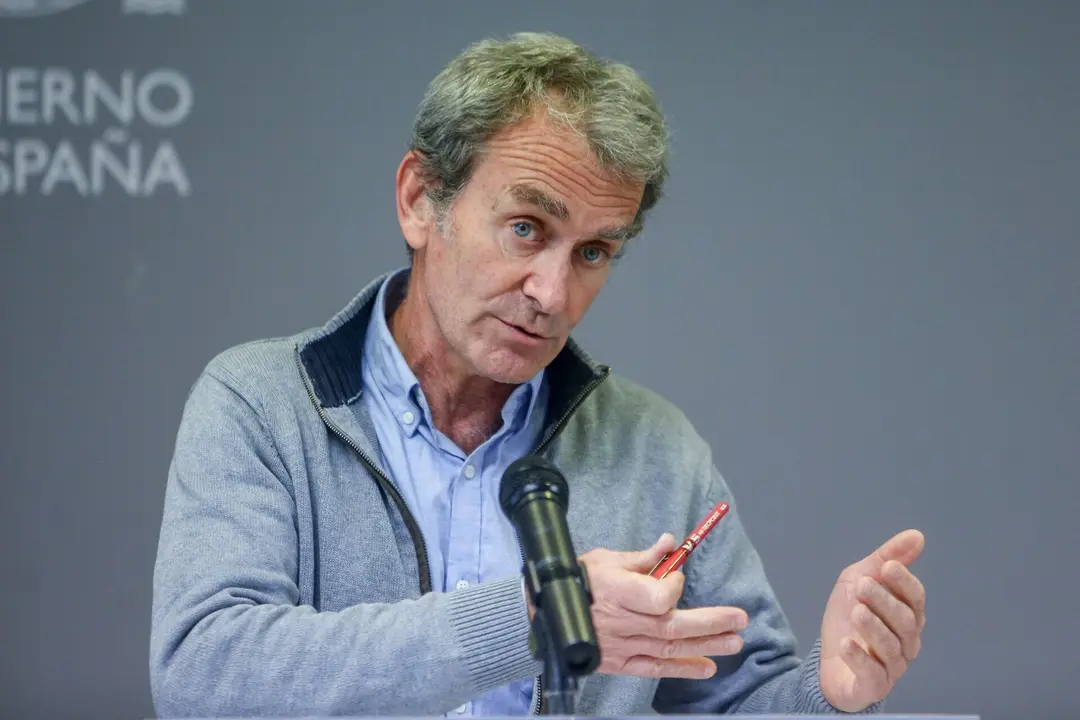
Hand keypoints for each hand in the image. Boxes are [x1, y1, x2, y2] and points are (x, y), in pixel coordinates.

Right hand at [573, 534, 748, 678]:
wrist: (544, 614)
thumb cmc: (576, 581)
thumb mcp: (606, 559)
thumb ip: (642, 556)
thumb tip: (671, 542)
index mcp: (617, 591)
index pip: (657, 597)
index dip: (674, 586)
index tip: (677, 575)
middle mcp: (622, 622)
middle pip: (672, 626)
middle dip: (710, 622)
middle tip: (740, 620)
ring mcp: (621, 645)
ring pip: (669, 648)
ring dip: (705, 645)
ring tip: (734, 642)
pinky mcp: (620, 663)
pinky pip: (654, 668)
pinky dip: (681, 669)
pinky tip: (706, 667)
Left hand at [819, 529, 926, 711]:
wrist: (829, 661)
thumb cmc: (849, 619)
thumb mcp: (858, 581)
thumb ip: (885, 559)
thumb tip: (917, 535)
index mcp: (906, 614)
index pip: (915, 598)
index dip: (904, 582)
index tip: (887, 566)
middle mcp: (906, 641)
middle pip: (905, 621)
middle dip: (885, 601)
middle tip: (863, 586)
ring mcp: (892, 666)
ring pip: (891, 646)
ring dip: (873, 626)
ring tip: (856, 611)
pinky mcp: (874, 686)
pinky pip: (872, 674)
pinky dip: (859, 658)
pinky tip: (846, 644)